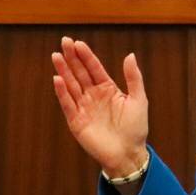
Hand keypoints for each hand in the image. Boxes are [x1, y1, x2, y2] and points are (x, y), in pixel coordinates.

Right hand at [51, 37, 148, 177]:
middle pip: (80, 73)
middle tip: (64, 41)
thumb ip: (133, 78)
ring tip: (56, 55)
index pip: (94, 68)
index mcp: (108, 89)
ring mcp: (84, 108)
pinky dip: (63, 92)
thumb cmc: (136, 128)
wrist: (129, 153)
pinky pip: (68, 104)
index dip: (86, 56)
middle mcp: (93, 96)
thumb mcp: (139, 99)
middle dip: (72, 58)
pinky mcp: (76, 122)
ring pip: (72, 85)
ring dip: (64, 71)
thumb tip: (130, 55)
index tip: (78, 43)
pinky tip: (58, 79)